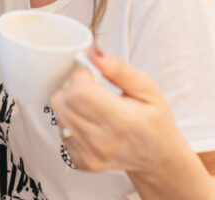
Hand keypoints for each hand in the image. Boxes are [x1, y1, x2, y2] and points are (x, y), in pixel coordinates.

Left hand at [50, 45, 188, 173]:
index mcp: (124, 122)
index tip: (91, 74)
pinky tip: (89, 122)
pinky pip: (61, 131)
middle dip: (73, 87)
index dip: (80, 75)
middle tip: (92, 89)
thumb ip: (118, 68)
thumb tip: (92, 52)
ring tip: (92, 106)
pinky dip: (70, 121)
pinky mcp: (81, 162)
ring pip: (58, 115)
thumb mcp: (146, 88)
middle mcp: (104, 143)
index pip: (79, 92)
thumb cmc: (154, 121)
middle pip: (62, 103)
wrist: (157, 157)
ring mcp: (90, 156)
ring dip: (70, 104)